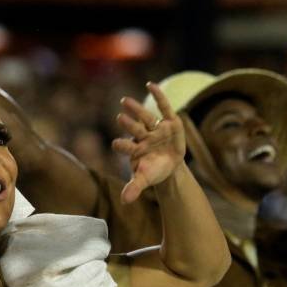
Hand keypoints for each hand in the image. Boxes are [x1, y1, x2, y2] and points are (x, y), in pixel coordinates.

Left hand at [112, 82, 185, 203]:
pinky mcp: (169, 123)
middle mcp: (143, 137)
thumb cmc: (153, 171)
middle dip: (128, 123)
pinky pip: (164, 108)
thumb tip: (124, 202)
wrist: (169, 166)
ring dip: (137, 109)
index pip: (127, 147)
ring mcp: (155, 129)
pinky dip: (159, 96)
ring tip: (125, 100)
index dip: (123, 146)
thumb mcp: (145, 180)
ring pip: (145, 118)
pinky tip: (150, 85)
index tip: (116, 144)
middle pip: (135, 129)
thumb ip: (134, 188)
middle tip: (119, 116)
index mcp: (136, 150)